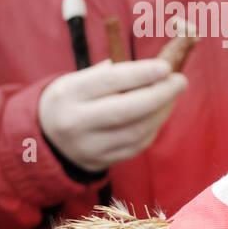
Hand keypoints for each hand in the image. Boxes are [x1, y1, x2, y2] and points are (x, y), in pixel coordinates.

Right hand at [38, 59, 187, 172]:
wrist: (47, 137)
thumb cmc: (75, 99)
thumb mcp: (79, 80)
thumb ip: (113, 74)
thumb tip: (157, 68)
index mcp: (69, 94)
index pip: (110, 81)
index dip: (141, 74)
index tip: (166, 67)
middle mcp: (76, 122)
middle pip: (128, 110)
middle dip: (160, 94)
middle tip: (180, 81)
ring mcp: (89, 145)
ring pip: (138, 130)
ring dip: (162, 112)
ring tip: (171, 96)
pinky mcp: (102, 161)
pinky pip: (138, 145)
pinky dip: (154, 127)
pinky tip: (159, 114)